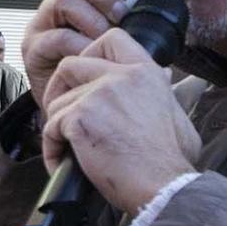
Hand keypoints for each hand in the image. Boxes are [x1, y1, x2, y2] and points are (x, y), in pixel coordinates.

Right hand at [23, 0, 149, 110]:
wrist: (71, 108)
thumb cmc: (96, 72)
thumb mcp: (115, 42)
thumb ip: (129, 23)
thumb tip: (157, 8)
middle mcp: (54, 6)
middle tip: (122, 15)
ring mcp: (40, 26)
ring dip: (93, 18)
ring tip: (107, 39)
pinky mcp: (32, 50)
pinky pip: (57, 37)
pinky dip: (81, 46)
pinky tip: (93, 57)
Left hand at [41, 26, 200, 213]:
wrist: (164, 187)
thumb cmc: (171, 161)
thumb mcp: (176, 115)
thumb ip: (162, 92)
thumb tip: (164, 78)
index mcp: (146, 73)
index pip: (111, 38)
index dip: (90, 53)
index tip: (86, 77)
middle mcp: (121, 77)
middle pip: (70, 65)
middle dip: (58, 88)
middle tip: (62, 113)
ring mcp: (98, 95)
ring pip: (57, 101)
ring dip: (57, 126)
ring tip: (68, 149)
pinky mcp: (79, 118)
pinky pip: (50, 127)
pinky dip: (52, 148)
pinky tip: (63, 163)